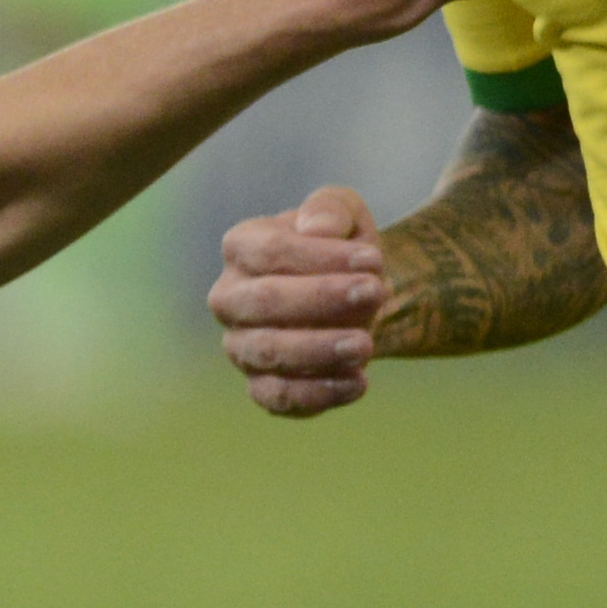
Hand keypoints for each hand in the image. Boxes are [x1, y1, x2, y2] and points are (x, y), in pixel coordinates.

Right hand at [213, 184, 390, 415]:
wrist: (355, 299)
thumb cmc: (342, 250)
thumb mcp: (345, 214)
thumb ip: (330, 209)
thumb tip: (316, 228)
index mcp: (241, 247)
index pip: (269, 252)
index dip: (320, 258)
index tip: (375, 260)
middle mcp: (230, 298)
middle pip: (264, 300)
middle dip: (321, 299)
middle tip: (377, 294)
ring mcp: (240, 346)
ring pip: (269, 352)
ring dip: (319, 350)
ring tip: (367, 345)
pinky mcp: (260, 386)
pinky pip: (278, 398)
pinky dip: (318, 394)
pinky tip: (359, 383)